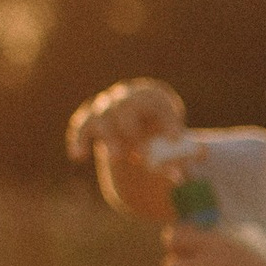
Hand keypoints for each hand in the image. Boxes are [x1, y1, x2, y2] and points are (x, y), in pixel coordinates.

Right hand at [65, 78, 185, 217]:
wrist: (138, 139)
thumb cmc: (162, 140)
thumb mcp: (176, 146)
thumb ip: (181, 155)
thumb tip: (186, 168)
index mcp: (152, 97)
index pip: (158, 102)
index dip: (167, 119)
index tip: (175, 139)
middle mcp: (126, 96)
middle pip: (125, 106)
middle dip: (131, 127)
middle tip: (141, 153)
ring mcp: (106, 106)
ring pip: (102, 116)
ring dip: (110, 137)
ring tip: (118, 157)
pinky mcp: (89, 119)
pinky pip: (81, 126)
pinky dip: (78, 139)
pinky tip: (78, 155)